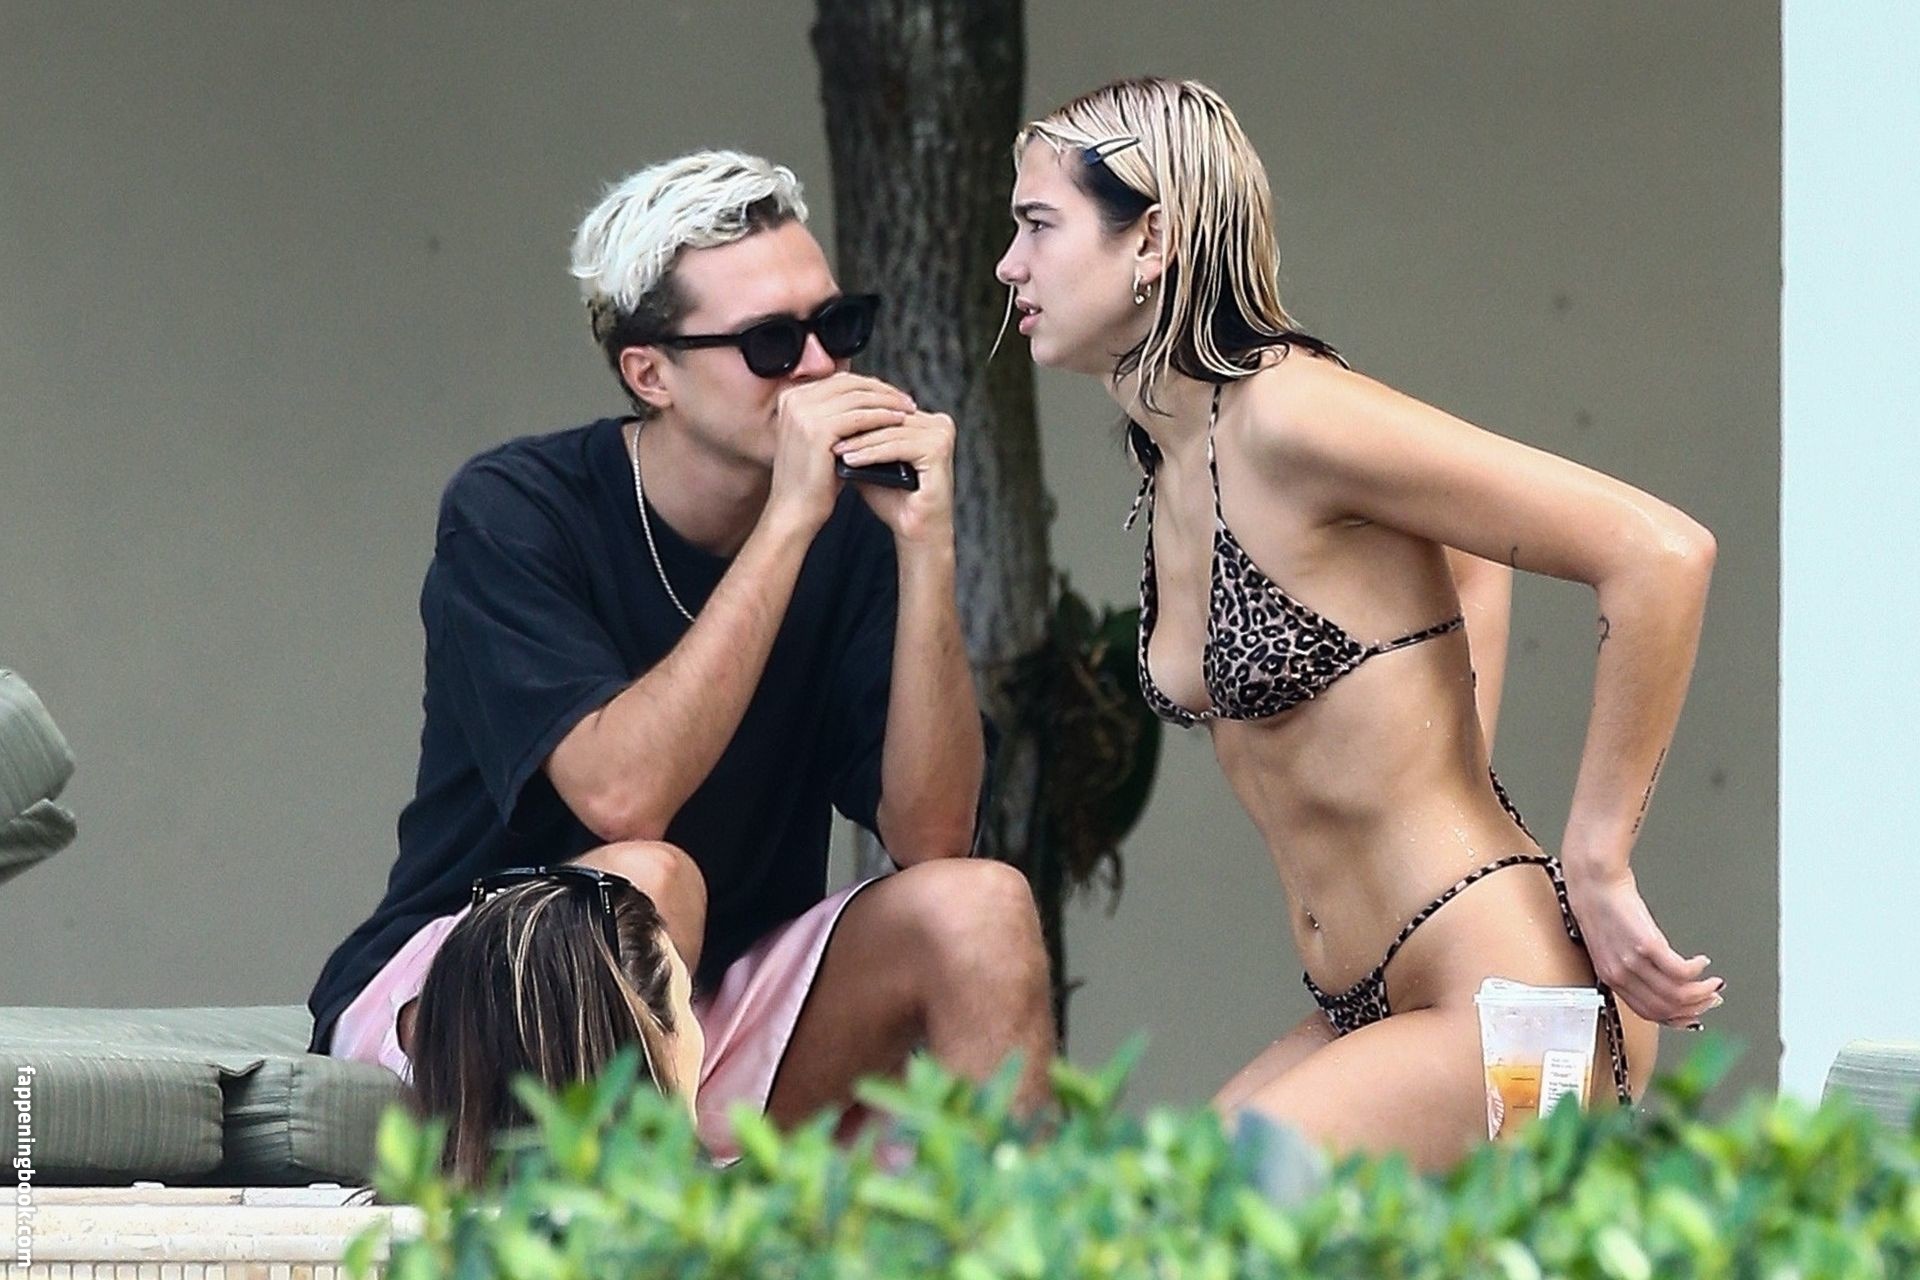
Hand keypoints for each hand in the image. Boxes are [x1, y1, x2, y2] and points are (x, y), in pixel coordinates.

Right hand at [764, 374, 915, 536]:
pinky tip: (900, 422)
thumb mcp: (819, 437)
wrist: (793, 510)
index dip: (870, 385)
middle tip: (906, 400)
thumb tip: (870, 396)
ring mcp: (804, 412)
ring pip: (858, 397)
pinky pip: (861, 417)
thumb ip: (834, 413)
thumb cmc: (811, 480)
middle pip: (850, 384)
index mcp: (791, 396)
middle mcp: (794, 399)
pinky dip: (884, 417)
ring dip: (888, 402)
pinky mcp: (818, 429)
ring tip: (909, 410)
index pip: (839, 379)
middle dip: (882, 391)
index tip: (892, 394)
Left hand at [832, 409, 956, 543]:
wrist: (917, 532)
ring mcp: (942, 435)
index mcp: (927, 422)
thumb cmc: (896, 501)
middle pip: (888, 419)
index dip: (855, 418)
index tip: (826, 425)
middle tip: (826, 435)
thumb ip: (859, 442)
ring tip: (835, 451)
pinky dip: (873, 453)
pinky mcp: (939, 449)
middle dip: (856, 429)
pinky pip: (898, 447)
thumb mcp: (871, 464)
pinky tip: (852, 460)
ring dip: (860, 442)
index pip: (886, 410)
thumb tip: (828, 422)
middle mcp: (939, 424)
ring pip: (891, 433)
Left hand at [1564, 867, 1722, 1028]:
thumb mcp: (1609, 946)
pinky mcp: (1647, 944)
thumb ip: (1629, 966)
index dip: (1676, 1018)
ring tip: (1713, 982)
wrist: (1593, 882)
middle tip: (1712, 998)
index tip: (1694, 1015)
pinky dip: (1697, 970)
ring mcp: (1634, 961)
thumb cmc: (1600, 907)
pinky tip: (1702, 961)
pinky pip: (1680, 970)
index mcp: (1611, 978)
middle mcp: (1621, 974)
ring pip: (1676, 994)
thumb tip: (1657, 979)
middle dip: (1695, 1008)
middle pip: (1665, 1008)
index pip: (1648, 1013)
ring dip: (1703, 992)